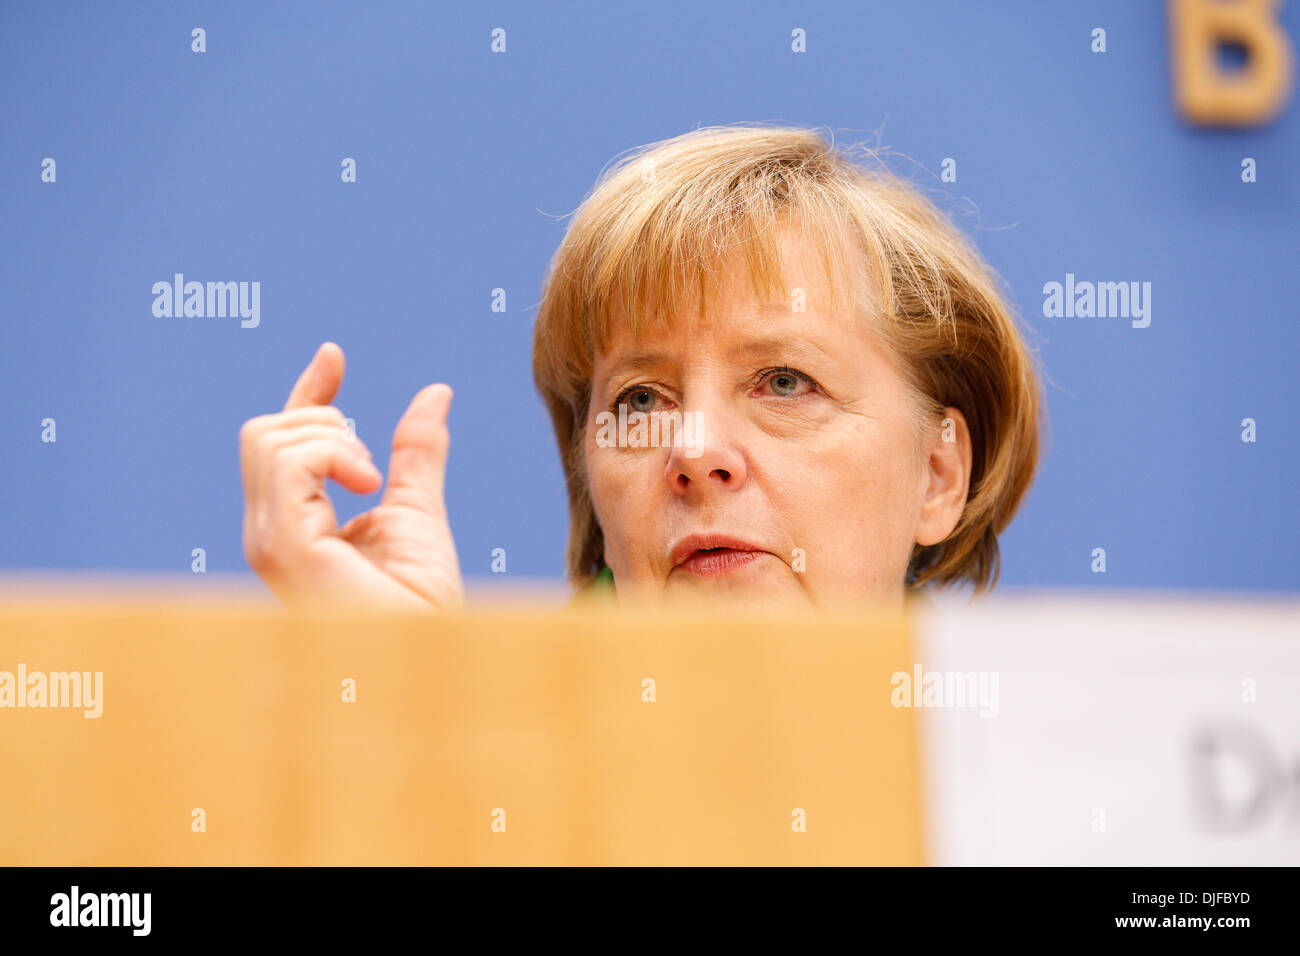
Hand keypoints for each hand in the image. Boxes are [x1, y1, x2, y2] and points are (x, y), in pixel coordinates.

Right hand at [240, 342, 463, 609]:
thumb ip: (416, 454)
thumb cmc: (423, 605)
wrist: (433, 656)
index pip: (282, 443)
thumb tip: (436, 393)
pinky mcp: (282, 547)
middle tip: (375, 468)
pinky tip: (368, 486)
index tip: (335, 353)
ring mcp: (269, 541)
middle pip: (265, 431)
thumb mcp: (419, 509)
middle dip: (325, 419)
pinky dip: (334, 453)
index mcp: (297, 525)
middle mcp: (271, 532)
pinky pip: (289, 461)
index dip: (308, 392)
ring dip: (335, 438)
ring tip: (374, 483)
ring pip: (270, 437)